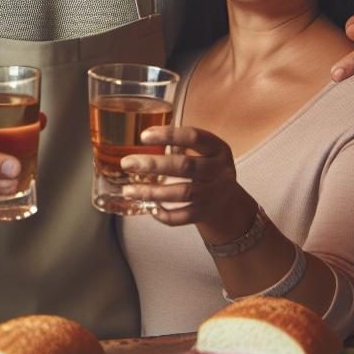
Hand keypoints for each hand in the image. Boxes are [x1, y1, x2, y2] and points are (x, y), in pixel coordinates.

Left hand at [119, 125, 241, 227]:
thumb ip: (180, 143)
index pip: (194, 137)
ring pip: (182, 193)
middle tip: (126, 163)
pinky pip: (183, 217)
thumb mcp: (203, 150)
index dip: (168, 135)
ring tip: (129, 190)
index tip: (143, 136)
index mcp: (217, 149)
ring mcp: (213, 194)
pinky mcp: (205, 214)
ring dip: (152, 192)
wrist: (227, 200)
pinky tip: (150, 208)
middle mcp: (218, 171)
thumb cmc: (205, 167)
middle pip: (185, 166)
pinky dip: (165, 215)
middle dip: (153, 164)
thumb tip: (143, 136)